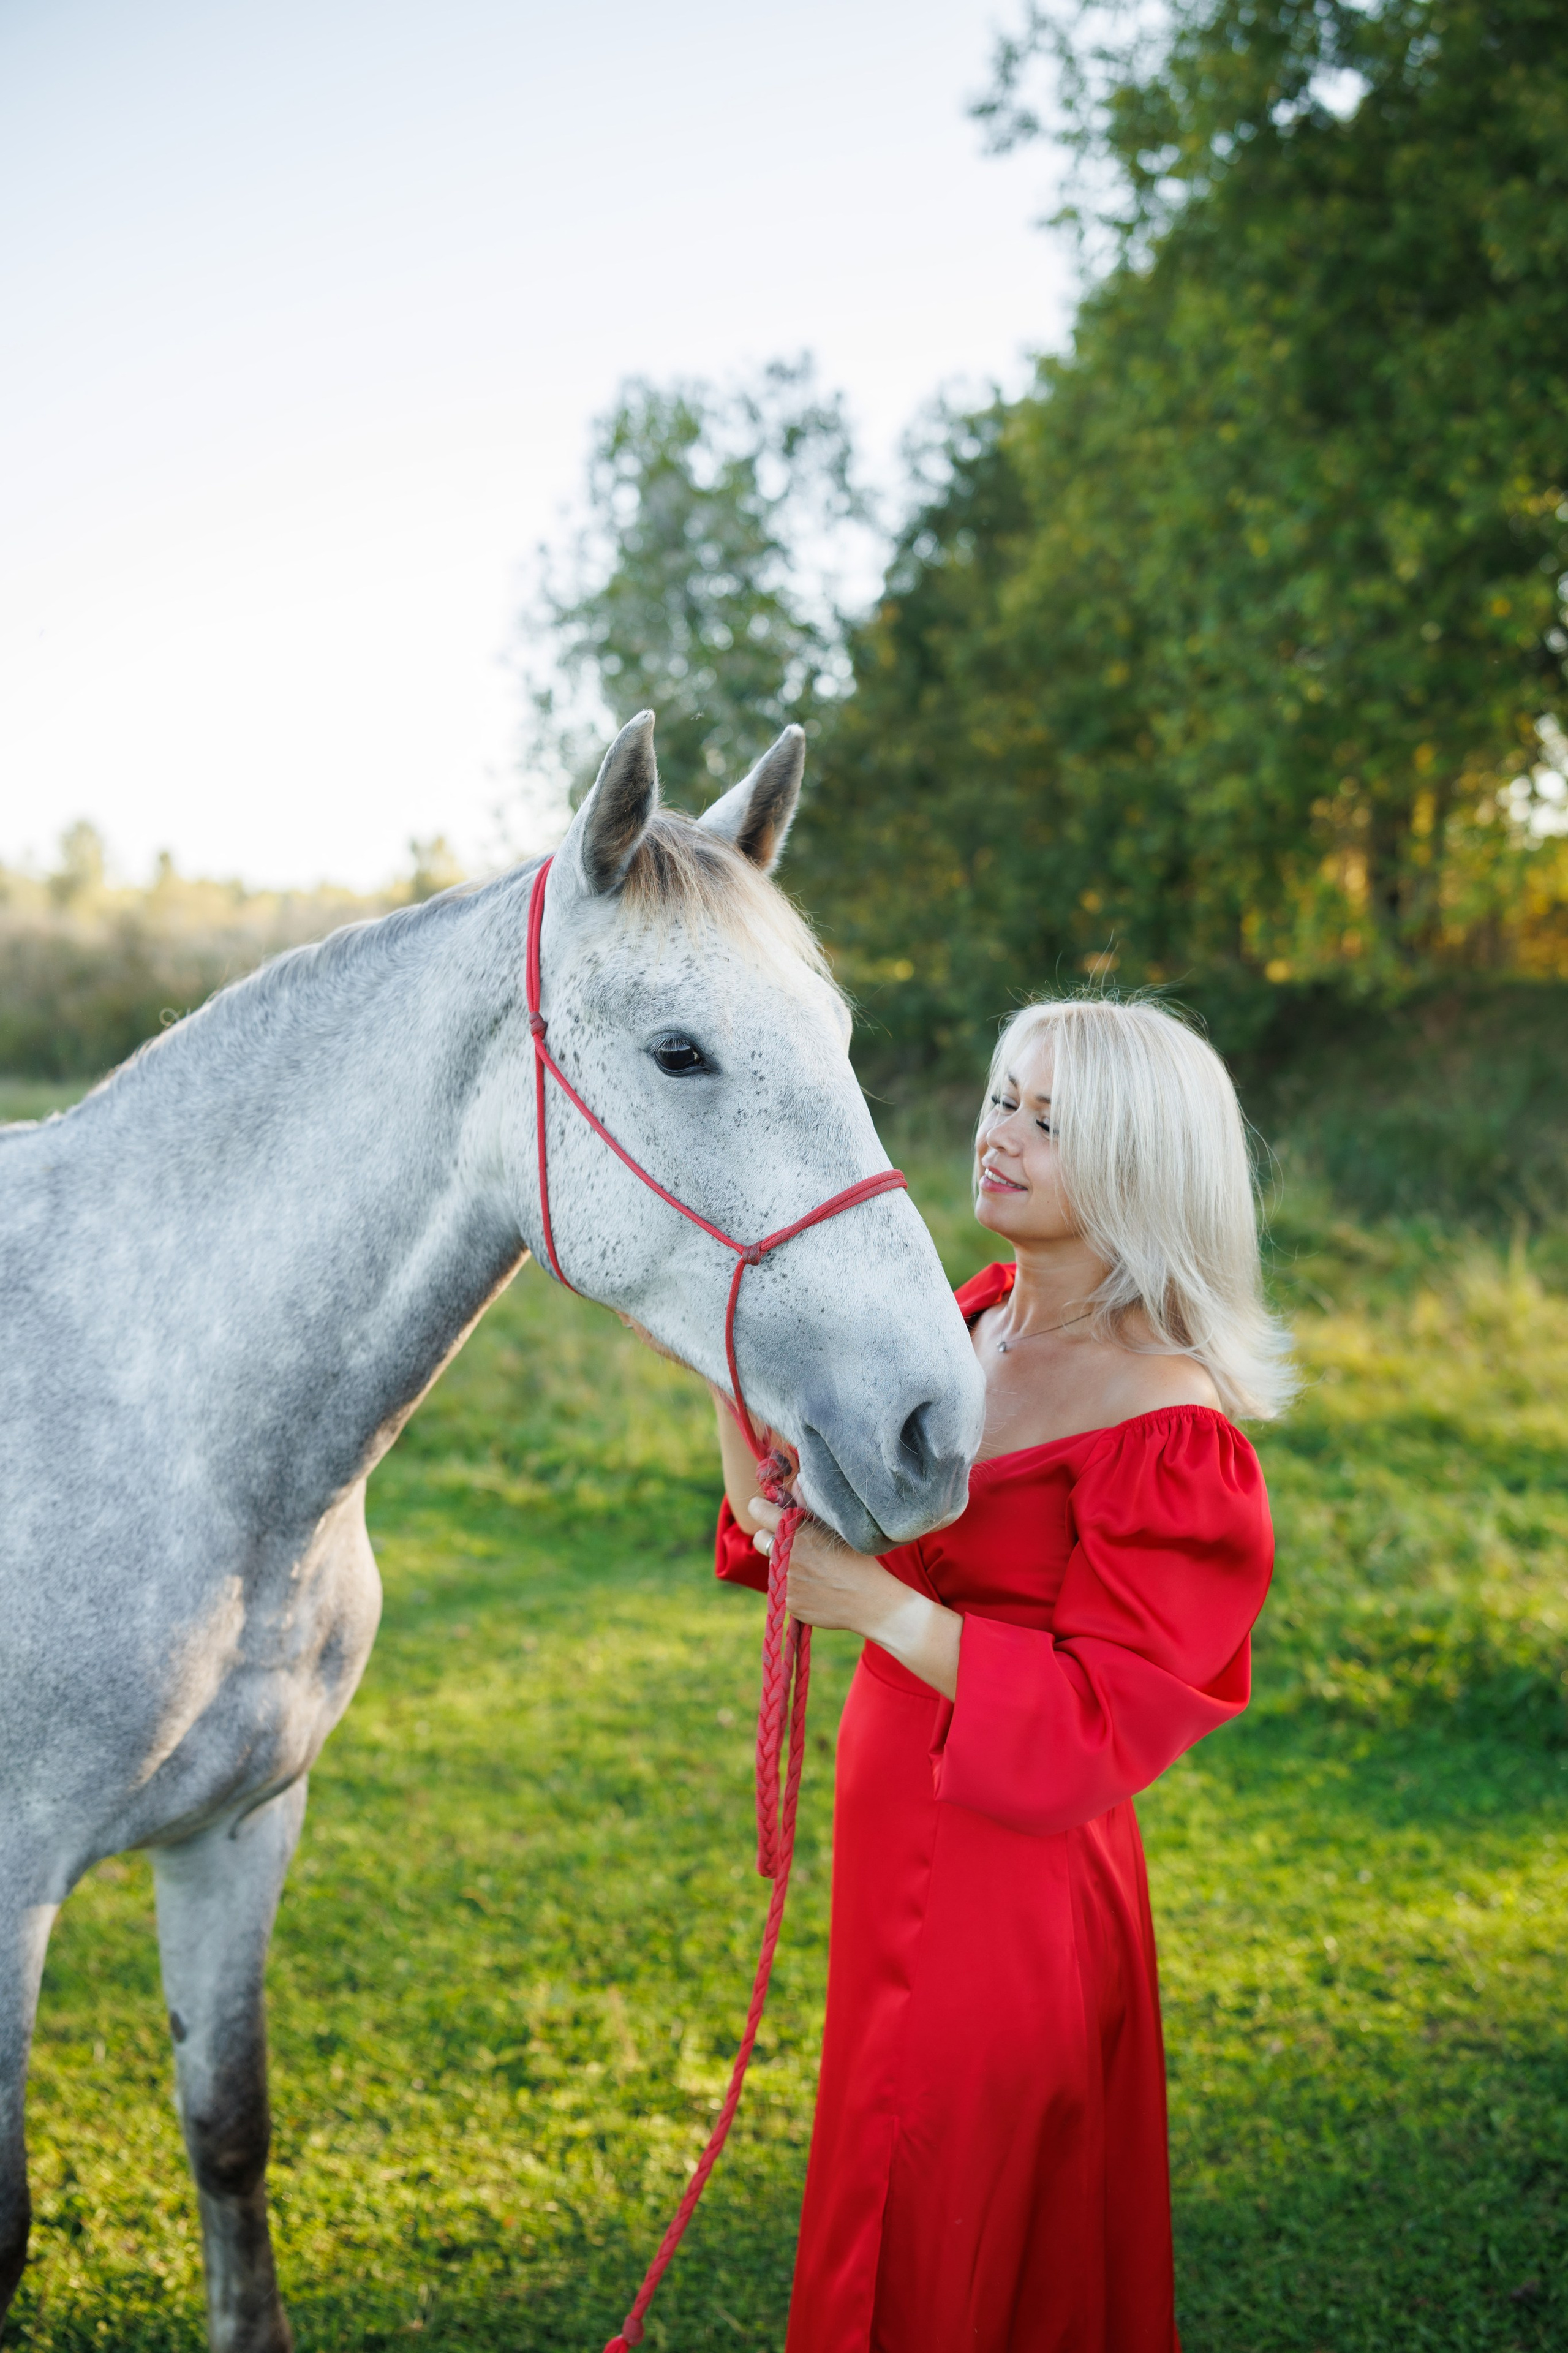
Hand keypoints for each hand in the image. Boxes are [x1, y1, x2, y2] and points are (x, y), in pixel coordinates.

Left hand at [745, 1498, 962, 1699]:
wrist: (871, 1602)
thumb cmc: (859, 1560)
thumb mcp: (836, 1527)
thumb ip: (809, 1504)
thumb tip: (794, 1482)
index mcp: (797, 1532)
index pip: (759, 1511)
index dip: (761, 1508)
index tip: (765, 1509)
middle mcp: (785, 1556)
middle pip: (759, 1538)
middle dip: (771, 1537)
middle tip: (792, 1541)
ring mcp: (785, 1582)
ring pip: (772, 1565)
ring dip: (783, 1562)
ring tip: (812, 1567)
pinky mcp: (788, 1602)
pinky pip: (782, 1589)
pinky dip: (793, 1586)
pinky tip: (816, 1587)